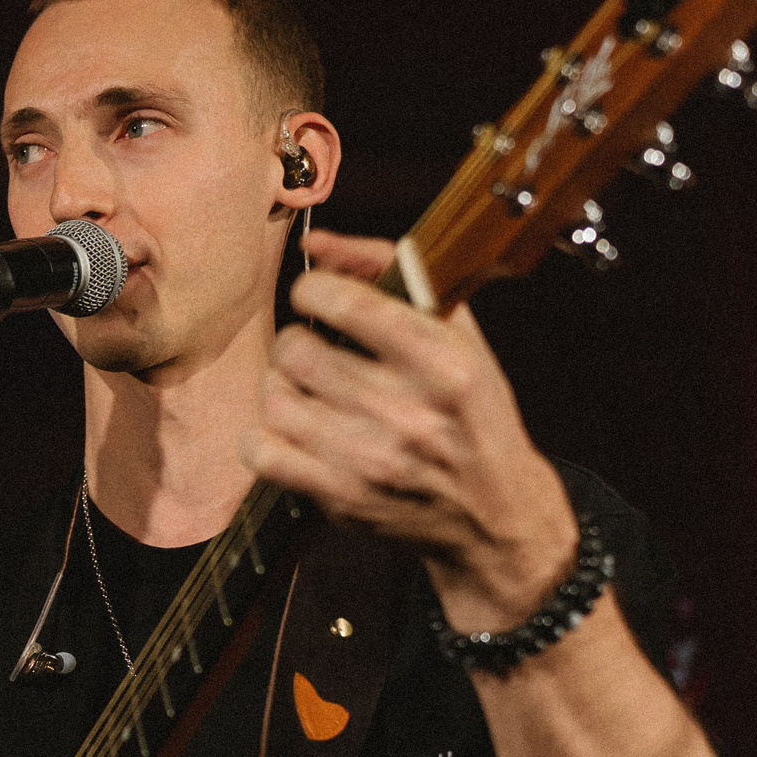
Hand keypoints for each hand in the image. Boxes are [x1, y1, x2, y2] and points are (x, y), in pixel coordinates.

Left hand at [243, 229, 579, 633]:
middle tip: (312, 349)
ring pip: (276, 399)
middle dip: (297, 341)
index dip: (313, 291)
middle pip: (298, 352)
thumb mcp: (457, 334)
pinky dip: (264, 436)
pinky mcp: (341, 499)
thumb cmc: (471, 413)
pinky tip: (290, 430)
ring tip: (305, 389)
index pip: (349, 304)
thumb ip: (390, 273)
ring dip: (281, 387)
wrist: (494, 513)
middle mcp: (408, 414)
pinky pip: (262, 452)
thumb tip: (317, 243)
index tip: (315, 297)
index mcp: (445, 365)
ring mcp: (371, 461)